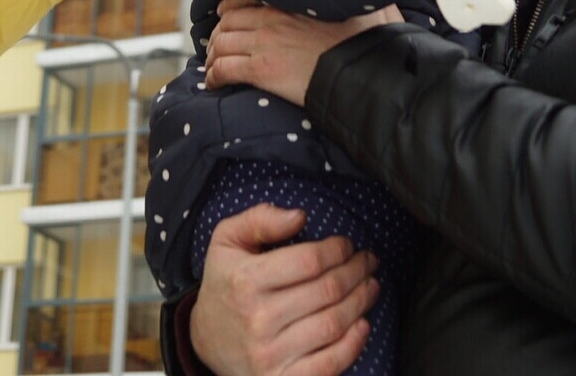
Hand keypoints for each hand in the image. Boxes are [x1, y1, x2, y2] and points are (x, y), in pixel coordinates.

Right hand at [191, 204, 377, 375]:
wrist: (205, 339)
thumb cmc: (225, 283)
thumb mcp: (226, 240)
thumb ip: (259, 220)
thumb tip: (300, 216)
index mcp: (245, 280)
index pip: (308, 261)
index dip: (336, 250)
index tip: (347, 244)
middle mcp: (257, 318)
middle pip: (326, 291)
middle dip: (356, 271)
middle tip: (367, 262)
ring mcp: (270, 354)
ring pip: (333, 324)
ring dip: (361, 302)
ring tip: (370, 286)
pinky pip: (329, 364)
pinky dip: (353, 344)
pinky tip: (362, 324)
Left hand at [205, 0, 402, 104]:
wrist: (367, 75)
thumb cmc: (372, 43)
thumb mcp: (370, 8)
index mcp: (293, 1)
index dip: (231, 6)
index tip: (227, 13)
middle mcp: (273, 18)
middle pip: (229, 20)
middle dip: (219, 32)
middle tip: (217, 43)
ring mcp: (265, 44)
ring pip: (222, 43)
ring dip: (213, 54)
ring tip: (213, 63)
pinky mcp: (263, 71)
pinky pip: (225, 69)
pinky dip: (213, 76)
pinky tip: (213, 82)